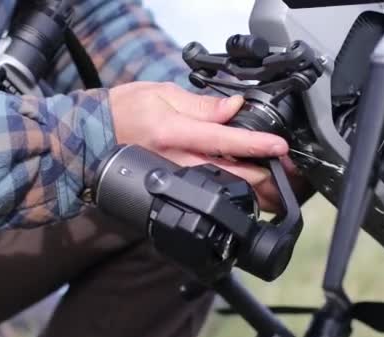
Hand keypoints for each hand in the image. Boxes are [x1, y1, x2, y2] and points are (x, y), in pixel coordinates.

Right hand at [109, 82, 290, 211]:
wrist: (92, 140)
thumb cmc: (124, 113)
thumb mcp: (162, 94)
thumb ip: (202, 105)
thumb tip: (234, 107)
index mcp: (177, 133)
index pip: (225, 141)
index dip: (256, 145)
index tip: (280, 147)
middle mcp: (179, 161)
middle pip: (232, 176)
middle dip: (266, 177)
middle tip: (291, 174)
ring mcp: (176, 179)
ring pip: (224, 191)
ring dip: (255, 192)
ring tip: (280, 188)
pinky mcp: (173, 188)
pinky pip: (208, 194)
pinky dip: (233, 195)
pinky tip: (250, 194)